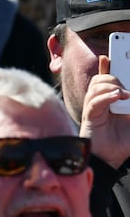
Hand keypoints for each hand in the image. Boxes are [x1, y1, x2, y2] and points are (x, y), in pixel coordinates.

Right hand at [81, 54, 129, 168]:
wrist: (113, 160)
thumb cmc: (124, 142)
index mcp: (110, 101)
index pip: (106, 79)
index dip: (105, 67)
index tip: (107, 56)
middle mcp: (100, 102)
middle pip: (101, 79)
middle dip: (114, 77)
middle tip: (126, 90)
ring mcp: (94, 108)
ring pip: (96, 86)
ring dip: (111, 85)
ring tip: (123, 94)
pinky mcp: (90, 116)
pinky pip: (95, 101)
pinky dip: (106, 96)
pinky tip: (117, 96)